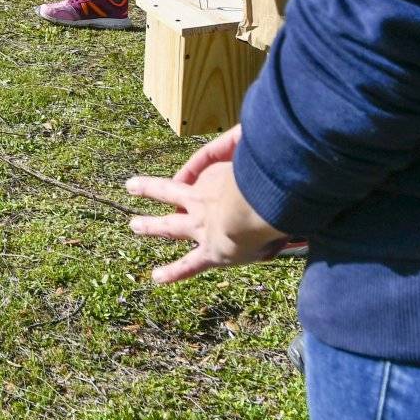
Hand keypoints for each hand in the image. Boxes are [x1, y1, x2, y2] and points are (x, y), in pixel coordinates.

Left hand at [127, 129, 291, 283]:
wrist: (252, 211)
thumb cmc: (266, 185)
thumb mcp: (268, 161)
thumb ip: (270, 152)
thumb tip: (288, 141)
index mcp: (216, 177)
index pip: (202, 173)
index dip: (198, 172)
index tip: (189, 174)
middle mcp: (202, 200)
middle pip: (171, 191)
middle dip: (151, 189)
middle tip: (130, 185)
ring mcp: (201, 225)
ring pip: (171, 225)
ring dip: (151, 226)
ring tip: (133, 226)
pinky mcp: (210, 252)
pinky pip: (189, 264)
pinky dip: (174, 272)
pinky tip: (157, 278)